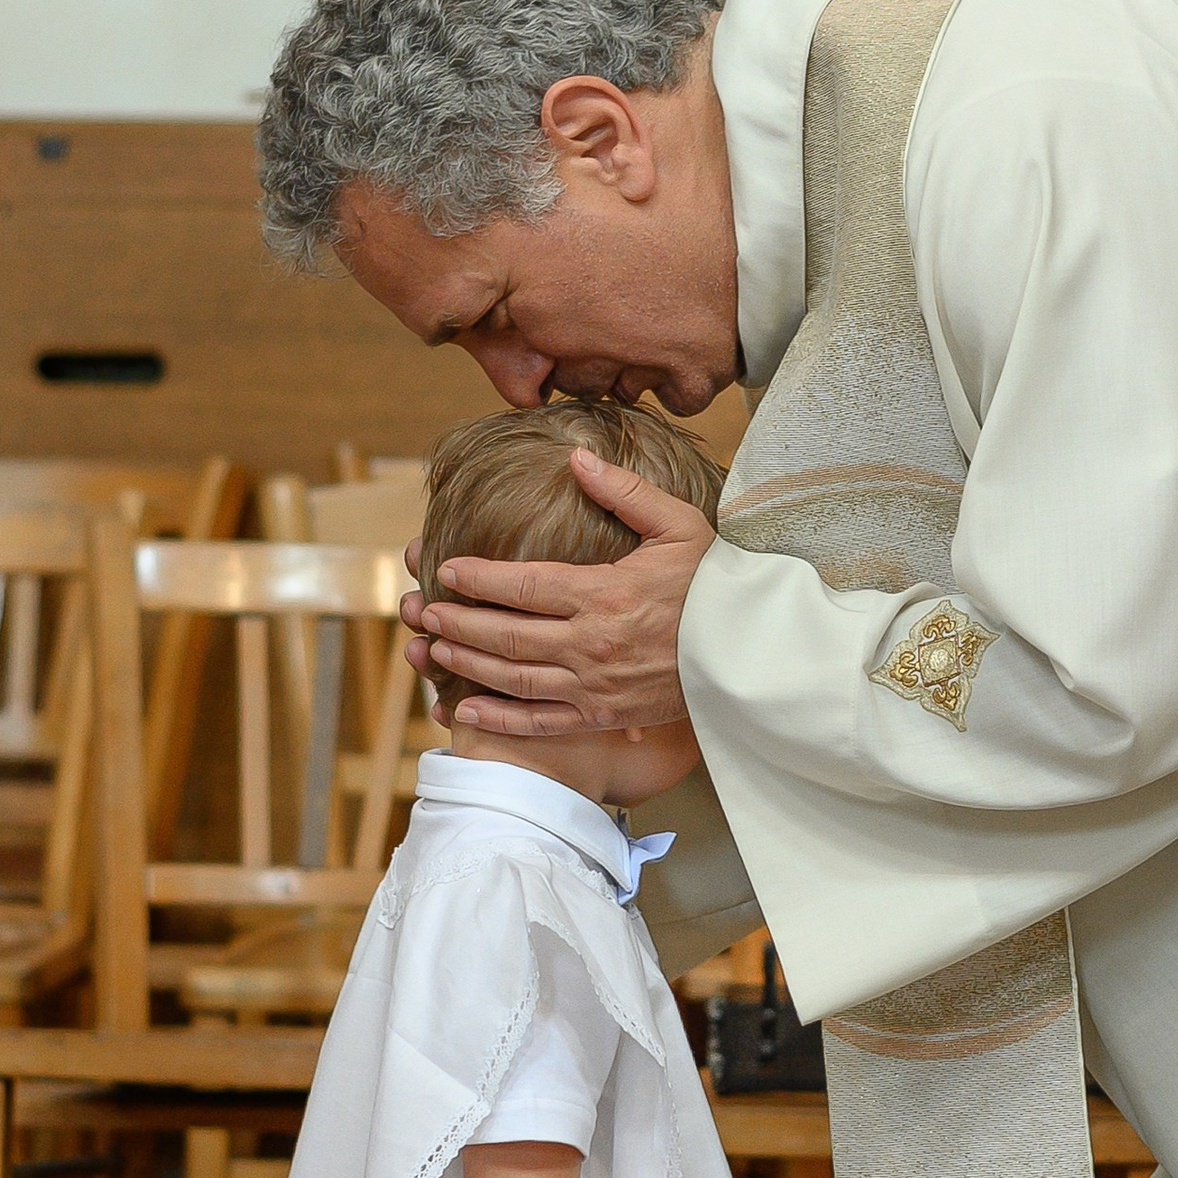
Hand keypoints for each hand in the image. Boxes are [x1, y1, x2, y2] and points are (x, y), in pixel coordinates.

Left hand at [404, 454, 712, 738]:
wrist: (752, 652)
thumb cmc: (716, 584)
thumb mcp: (678, 525)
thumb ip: (623, 491)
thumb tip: (576, 456)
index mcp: (603, 593)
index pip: (522, 584)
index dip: (477, 578)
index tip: (446, 569)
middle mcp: (589, 642)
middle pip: (505, 634)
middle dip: (457, 623)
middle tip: (424, 611)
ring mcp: (593, 684)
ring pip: (513, 677)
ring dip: (466, 664)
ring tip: (433, 650)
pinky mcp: (603, 715)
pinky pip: (540, 722)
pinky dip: (499, 718)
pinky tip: (465, 708)